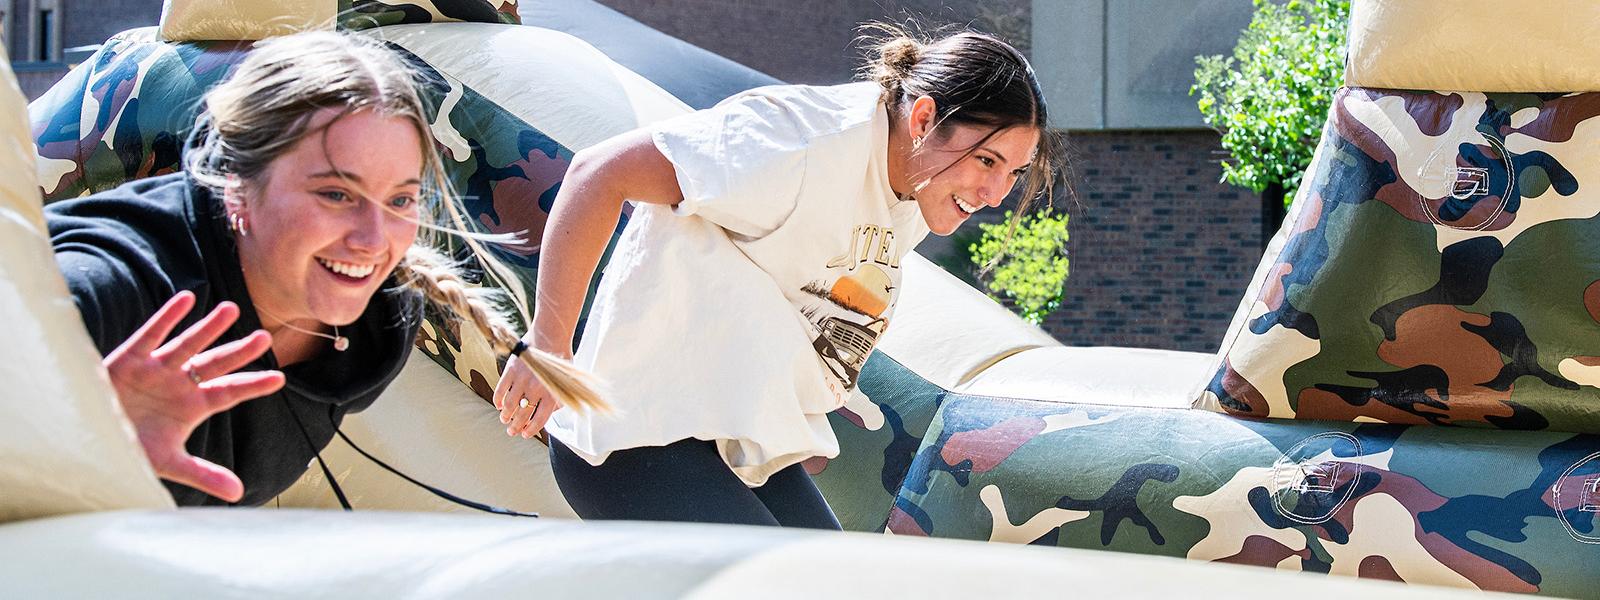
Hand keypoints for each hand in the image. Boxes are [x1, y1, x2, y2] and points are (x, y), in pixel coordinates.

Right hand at [103, 291, 284, 501]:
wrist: (87, 440)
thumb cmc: (129, 449)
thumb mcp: (168, 463)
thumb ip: (203, 474)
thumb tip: (238, 493)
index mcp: (192, 406)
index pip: (229, 393)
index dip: (253, 385)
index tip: (280, 378)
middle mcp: (179, 384)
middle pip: (215, 364)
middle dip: (239, 351)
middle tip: (265, 337)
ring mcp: (156, 369)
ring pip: (189, 344)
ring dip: (209, 327)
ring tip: (232, 309)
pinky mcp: (130, 358)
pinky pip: (152, 334)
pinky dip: (168, 317)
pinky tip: (187, 298)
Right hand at [492, 337, 564, 438]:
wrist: (550, 337)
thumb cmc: (559, 361)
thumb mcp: (566, 383)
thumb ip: (558, 400)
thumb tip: (550, 415)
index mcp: (551, 394)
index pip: (539, 420)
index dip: (530, 430)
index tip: (524, 434)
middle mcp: (535, 390)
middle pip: (522, 415)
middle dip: (515, 427)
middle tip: (511, 431)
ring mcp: (522, 380)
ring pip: (509, 406)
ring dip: (505, 415)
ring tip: (505, 419)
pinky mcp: (511, 371)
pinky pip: (500, 391)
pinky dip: (497, 401)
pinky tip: (498, 405)